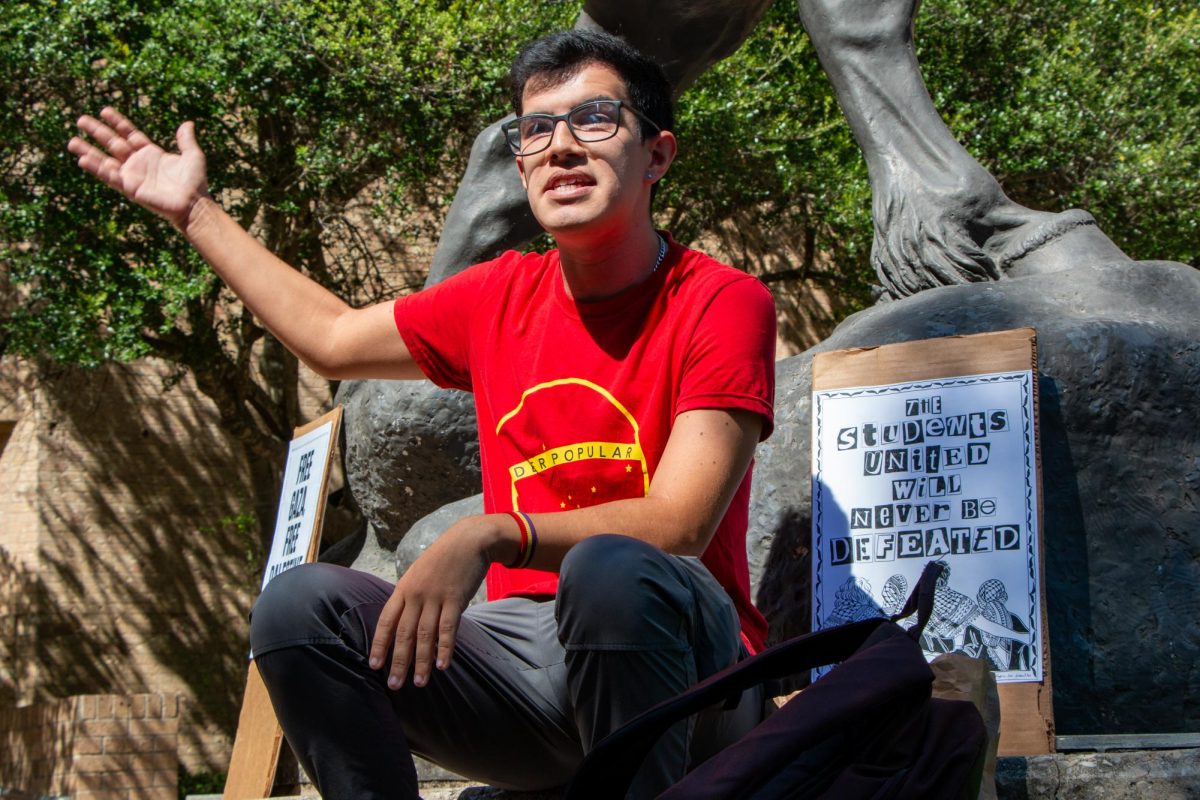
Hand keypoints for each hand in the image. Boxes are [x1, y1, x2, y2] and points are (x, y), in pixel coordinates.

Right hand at [68, 107, 209, 230]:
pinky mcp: (130, 187)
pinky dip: (96, 169)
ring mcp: (132, 175)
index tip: (104, 110)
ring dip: (88, 151)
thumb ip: (186, 140)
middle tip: (80, 120)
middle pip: (113, 143)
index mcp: (150, 153)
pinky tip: (82, 161)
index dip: (117, 122)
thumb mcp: (192, 156)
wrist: (193, 203)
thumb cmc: (195, 183)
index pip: (129, 134)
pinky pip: (110, 177)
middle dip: (97, 132)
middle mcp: (138, 163)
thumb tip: (187, 124)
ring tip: (71, 142)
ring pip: (105, 160)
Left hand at [369, 516, 506, 688]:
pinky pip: (448, 628)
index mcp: (403, 588)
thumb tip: (404, 622)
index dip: (380, 644)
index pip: (386, 620)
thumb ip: (410, 595)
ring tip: (419, 682)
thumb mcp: (419, 573)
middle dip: (398, 661)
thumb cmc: (443, 558)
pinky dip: (445, 648)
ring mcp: (435, 597)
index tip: (374, 666)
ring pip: (425, 635)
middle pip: (404, 633)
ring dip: (421, 661)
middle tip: (394, 685)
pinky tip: (443, 665)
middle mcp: (416, 594)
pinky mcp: (455, 599)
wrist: (469, 540)